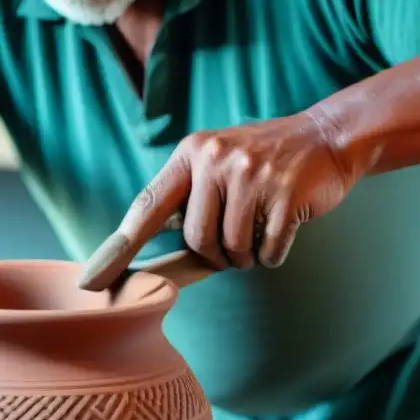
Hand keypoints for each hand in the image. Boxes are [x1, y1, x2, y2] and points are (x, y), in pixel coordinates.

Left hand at [79, 112, 356, 289]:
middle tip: (237, 239)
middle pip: (197, 239)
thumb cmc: (262, 163)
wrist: (328, 137)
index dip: (118, 249)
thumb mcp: (217, 164)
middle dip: (217, 252)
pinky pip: (267, 251)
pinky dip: (273, 253)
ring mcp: (251, 175)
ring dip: (246, 255)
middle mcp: (215, 159)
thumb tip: (148, 258)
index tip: (91, 282)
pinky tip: (284, 226)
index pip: (146, 208)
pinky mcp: (284, 195)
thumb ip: (187, 201)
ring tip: (262, 227)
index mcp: (190, 153)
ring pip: (232, 249)